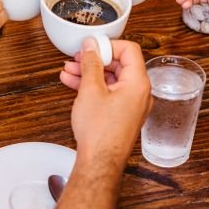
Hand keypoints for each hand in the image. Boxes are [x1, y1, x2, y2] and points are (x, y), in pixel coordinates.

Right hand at [60, 39, 151, 164]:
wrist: (99, 163)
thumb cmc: (100, 132)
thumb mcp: (91, 90)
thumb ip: (91, 63)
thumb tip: (91, 46)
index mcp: (138, 83)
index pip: (129, 50)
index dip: (108, 45)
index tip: (91, 47)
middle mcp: (139, 93)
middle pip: (119, 64)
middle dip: (95, 59)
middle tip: (77, 58)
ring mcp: (131, 105)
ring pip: (111, 79)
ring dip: (90, 73)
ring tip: (69, 71)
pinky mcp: (122, 114)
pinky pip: (109, 93)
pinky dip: (93, 87)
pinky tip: (73, 84)